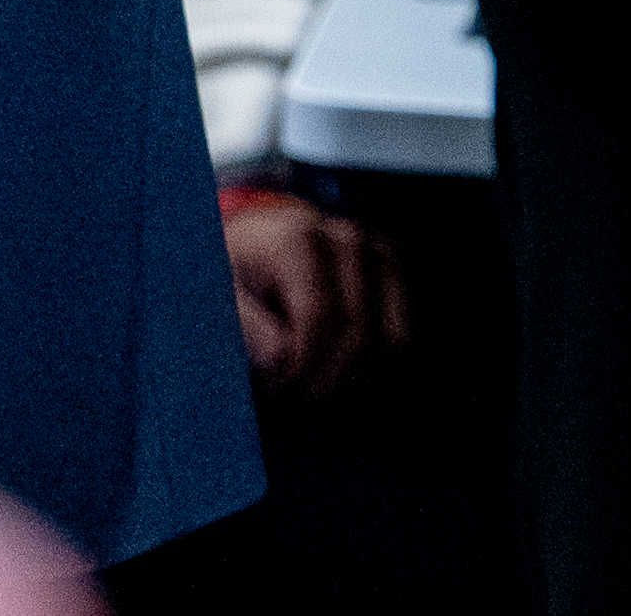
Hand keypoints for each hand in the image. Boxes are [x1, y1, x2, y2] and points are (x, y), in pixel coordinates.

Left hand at [221, 185, 408, 403]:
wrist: (263, 242)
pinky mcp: (395, 274)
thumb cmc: (240, 273)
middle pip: (359, 335)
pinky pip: (405, 338)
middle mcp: (347, 240)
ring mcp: (378, 254)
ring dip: (358, 377)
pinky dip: (377, 366)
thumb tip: (280, 358)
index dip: (302, 364)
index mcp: (300, 239)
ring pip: (392, 341)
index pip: (319, 319)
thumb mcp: (224, 294)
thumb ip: (245, 325)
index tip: (279, 385)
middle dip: (329, 377)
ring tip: (319, 380)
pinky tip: (340, 367)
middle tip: (297, 391)